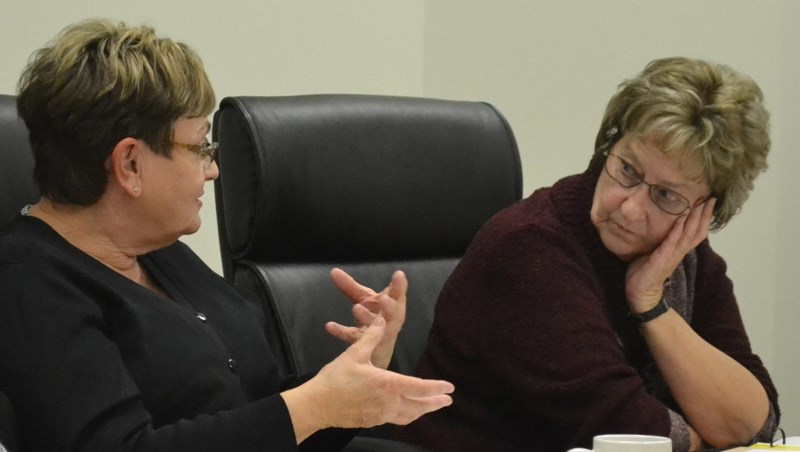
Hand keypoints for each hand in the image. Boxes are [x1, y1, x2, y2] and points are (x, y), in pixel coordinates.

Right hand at [294, 317, 453, 432]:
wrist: (317, 405)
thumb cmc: (335, 379)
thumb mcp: (354, 354)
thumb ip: (371, 337)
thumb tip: (382, 321)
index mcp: (388, 384)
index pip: (419, 387)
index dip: (436, 387)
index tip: (449, 387)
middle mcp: (388, 402)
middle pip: (419, 406)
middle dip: (435, 402)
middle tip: (447, 400)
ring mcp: (381, 414)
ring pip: (408, 415)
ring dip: (422, 411)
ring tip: (431, 407)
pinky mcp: (372, 421)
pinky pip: (396, 419)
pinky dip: (406, 415)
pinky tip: (406, 411)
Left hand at [325, 268, 406, 368]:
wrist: (377, 349)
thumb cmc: (374, 317)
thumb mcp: (364, 299)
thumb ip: (350, 286)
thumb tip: (334, 271)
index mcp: (393, 305)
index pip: (398, 293)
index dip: (399, 284)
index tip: (398, 274)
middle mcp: (389, 319)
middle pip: (393, 312)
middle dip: (389, 305)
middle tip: (383, 297)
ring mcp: (380, 333)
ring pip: (376, 327)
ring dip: (367, 317)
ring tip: (356, 307)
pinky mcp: (366, 345)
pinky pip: (354, 337)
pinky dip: (342, 332)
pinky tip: (330, 326)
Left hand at [626, 198, 715, 312]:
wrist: (641, 293)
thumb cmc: (646, 272)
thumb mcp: (657, 252)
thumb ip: (663, 241)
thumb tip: (661, 226)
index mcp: (679, 250)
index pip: (697, 231)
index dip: (704, 217)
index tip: (710, 201)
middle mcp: (679, 251)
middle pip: (697, 231)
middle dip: (704, 214)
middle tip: (711, 197)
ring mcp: (672, 255)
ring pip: (688, 234)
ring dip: (695, 218)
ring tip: (700, 203)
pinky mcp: (662, 258)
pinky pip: (672, 242)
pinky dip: (677, 230)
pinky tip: (681, 218)